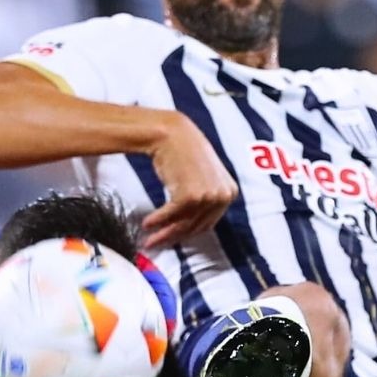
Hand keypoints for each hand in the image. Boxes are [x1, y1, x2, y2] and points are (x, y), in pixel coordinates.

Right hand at [143, 112, 238, 248]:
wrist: (172, 133)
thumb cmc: (184, 152)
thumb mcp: (204, 176)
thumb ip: (204, 197)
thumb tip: (189, 225)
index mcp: (230, 192)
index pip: (208, 222)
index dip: (188, 232)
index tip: (173, 238)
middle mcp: (223, 196)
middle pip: (195, 226)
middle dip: (173, 237)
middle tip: (156, 243)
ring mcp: (208, 197)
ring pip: (182, 224)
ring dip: (163, 233)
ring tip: (148, 238)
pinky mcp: (191, 196)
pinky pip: (171, 216)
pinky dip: (157, 221)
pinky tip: (146, 223)